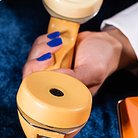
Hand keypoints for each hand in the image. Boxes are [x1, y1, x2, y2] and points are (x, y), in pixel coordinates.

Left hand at [22, 28, 136, 94]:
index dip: (34, 84)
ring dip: (41, 48)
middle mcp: (54, 84)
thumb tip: (52, 78)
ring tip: (59, 42)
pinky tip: (56, 38)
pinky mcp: (49, 57)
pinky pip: (37, 50)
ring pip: (32, 61)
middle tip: (50, 53)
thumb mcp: (94, 71)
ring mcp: (50, 70)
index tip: (45, 66)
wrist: (106, 43)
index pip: (39, 98)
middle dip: (36, 61)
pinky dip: (43, 42)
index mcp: (65, 95)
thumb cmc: (104, 60)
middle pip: (30, 78)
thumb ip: (75, 78)